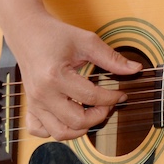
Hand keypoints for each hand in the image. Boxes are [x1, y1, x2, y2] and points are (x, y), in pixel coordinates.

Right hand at [6, 12, 137, 139]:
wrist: (27, 31)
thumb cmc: (54, 35)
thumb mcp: (86, 41)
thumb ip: (112, 58)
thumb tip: (135, 69)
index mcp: (55, 76)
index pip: (91, 98)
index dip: (112, 98)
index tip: (121, 93)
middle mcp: (42, 94)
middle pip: (76, 121)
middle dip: (99, 116)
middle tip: (108, 104)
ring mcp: (34, 102)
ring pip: (60, 132)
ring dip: (81, 128)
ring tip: (92, 113)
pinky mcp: (30, 106)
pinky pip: (40, 130)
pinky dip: (56, 130)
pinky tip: (68, 118)